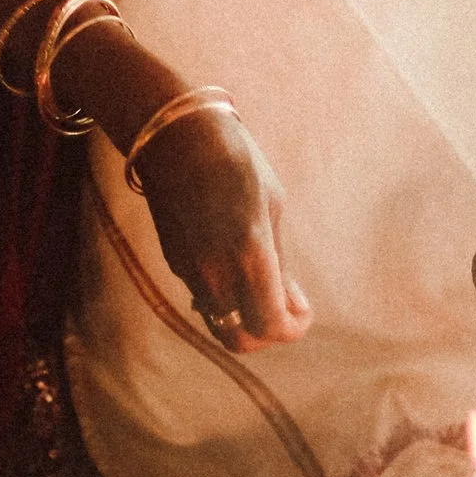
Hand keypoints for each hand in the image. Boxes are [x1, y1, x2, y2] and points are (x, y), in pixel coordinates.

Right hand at [138, 98, 310, 350]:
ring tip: (261, 278)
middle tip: (283, 304)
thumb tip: (288, 298)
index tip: (302, 307)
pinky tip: (234, 261)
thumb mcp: (272, 204)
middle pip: (240, 341)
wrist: (174, 135)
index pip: (271, 326)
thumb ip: (277, 260)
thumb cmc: (235, 160)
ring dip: (244, 314)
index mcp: (249, 255)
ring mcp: (189, 271)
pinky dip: (225, 294)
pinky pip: (204, 296)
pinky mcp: (173, 262)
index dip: (294, 327)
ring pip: (220, 321)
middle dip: (266, 333)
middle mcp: (215, 273)